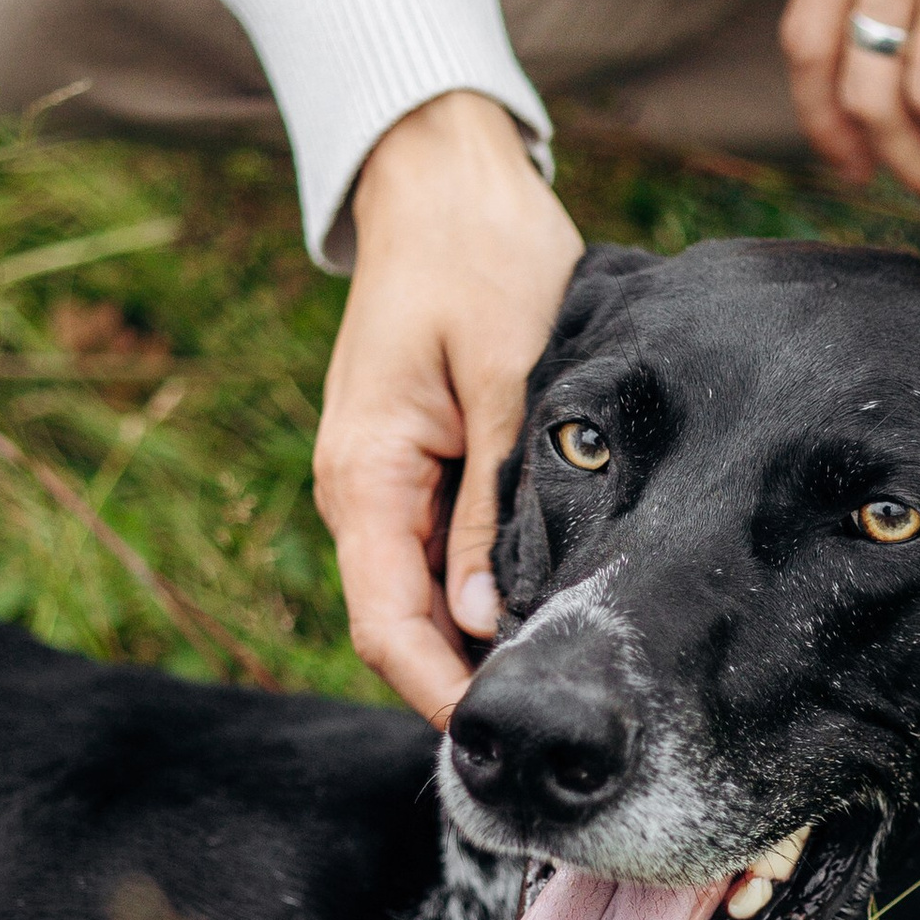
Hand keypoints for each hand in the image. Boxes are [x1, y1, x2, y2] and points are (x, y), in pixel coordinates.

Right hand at [315, 90, 582, 722]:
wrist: (443, 180)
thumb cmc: (479, 259)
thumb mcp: (502, 377)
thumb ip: (493, 504)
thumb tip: (487, 619)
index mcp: (365, 476)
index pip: (388, 627)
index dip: (442, 695)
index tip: (508, 738)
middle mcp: (359, 491)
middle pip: (402, 628)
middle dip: (465, 685)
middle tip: (556, 727)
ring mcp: (383, 482)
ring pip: (422, 599)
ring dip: (476, 645)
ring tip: (559, 685)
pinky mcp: (414, 467)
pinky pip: (438, 555)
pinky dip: (482, 593)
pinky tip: (544, 610)